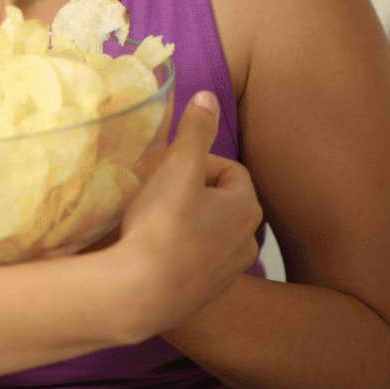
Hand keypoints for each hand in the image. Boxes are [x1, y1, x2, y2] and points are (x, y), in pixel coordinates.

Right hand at [106, 91, 262, 342]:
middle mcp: (247, 240)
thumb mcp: (176, 168)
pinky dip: (180, 252)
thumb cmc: (161, 225)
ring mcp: (228, 271)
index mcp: (246, 207)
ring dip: (188, 224)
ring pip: (210, 233)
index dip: (197, 162)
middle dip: (193, 193)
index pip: (229, 169)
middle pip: (220, 202)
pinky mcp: (206, 293)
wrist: (142, 293)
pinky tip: (153, 252)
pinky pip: (197, 261)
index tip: (166, 169)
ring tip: (152, 222)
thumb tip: (208, 95)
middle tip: (157, 192)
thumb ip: (194, 130)